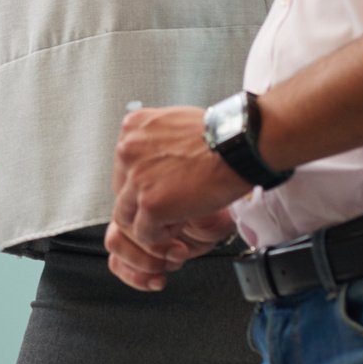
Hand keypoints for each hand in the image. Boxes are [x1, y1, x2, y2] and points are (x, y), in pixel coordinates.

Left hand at [108, 105, 248, 289]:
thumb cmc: (222, 136)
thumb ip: (158, 141)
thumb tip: (156, 157)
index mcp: (133, 128)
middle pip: (122, 192)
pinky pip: (145, 234)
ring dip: (150, 226)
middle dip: (142, 208)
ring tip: (174, 225)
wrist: (240, 146)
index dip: (141, 186)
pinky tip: (180, 230)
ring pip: (127, 217)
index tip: (157, 193)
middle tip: (166, 215)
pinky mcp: (150, 203)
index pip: (123, 168)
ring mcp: (137, 178)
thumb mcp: (177, 124)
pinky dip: (161, 239)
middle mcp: (127, 150)